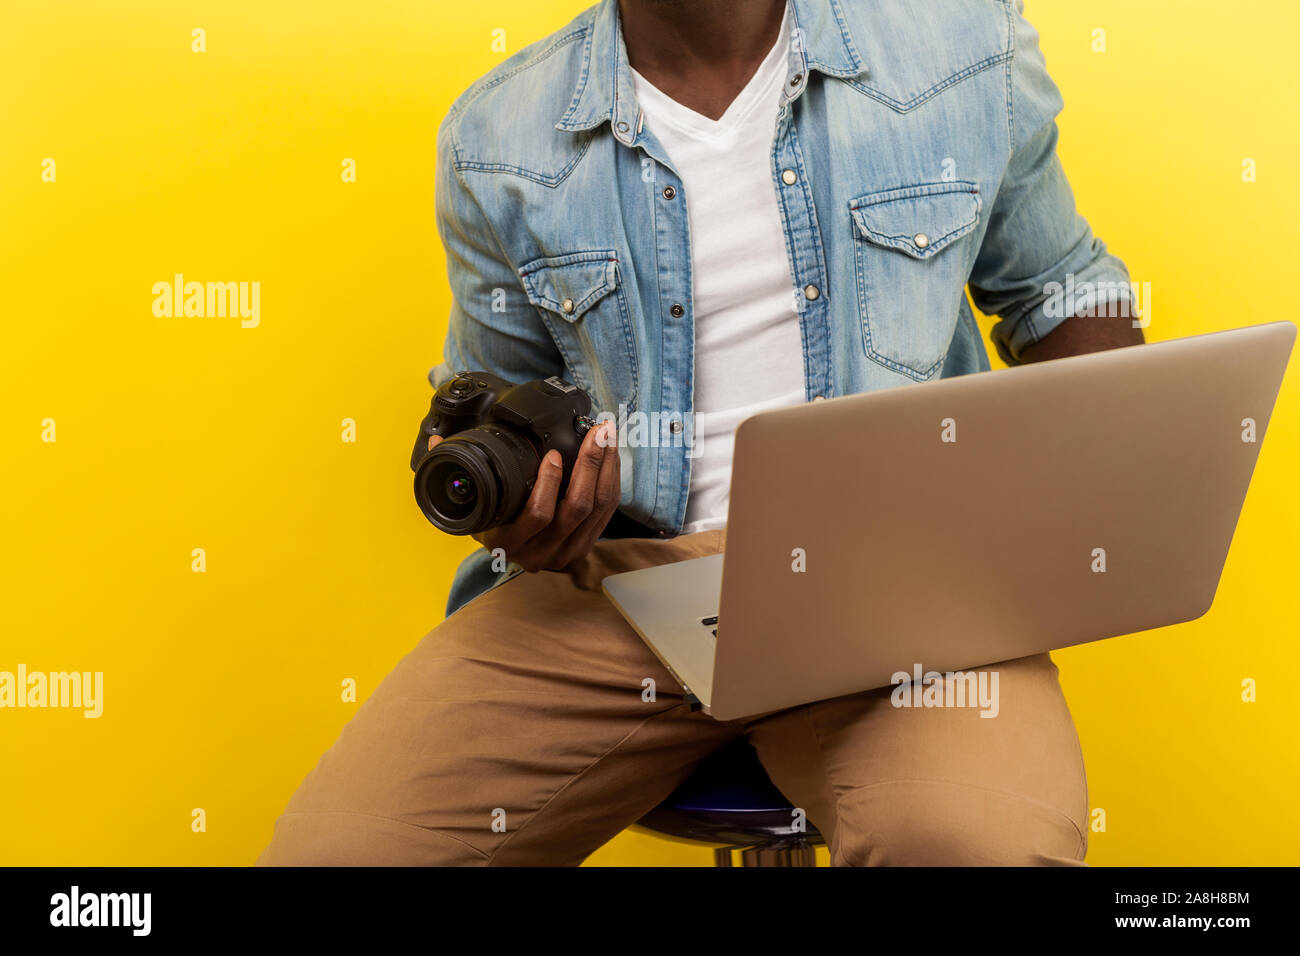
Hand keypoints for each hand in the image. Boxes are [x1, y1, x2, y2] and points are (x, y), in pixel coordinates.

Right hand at [426, 421, 619, 571]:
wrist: (504, 553)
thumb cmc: (487, 522)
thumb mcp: (470, 504)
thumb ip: (457, 471)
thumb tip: (438, 439)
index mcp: (508, 543)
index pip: (537, 515)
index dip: (549, 483)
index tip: (552, 454)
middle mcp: (540, 553)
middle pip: (576, 508)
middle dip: (590, 464)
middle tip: (596, 431)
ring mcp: (566, 553)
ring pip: (597, 508)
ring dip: (606, 468)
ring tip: (607, 436)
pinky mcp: (585, 546)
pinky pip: (606, 512)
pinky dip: (611, 480)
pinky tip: (610, 456)